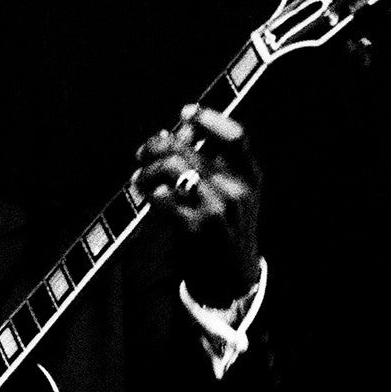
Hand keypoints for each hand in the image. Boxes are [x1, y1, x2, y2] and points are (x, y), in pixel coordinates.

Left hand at [132, 104, 262, 297]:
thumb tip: (176, 129)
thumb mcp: (231, 193)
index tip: (184, 113)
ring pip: (173, 167)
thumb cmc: (226, 228)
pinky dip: (149, 192)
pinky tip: (145, 195)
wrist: (231, 278)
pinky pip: (162, 196)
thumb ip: (209, 160)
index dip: (209, 118)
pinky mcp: (198, 229)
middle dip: (157, 146)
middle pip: (190, 149)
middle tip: (142, 154)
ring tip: (139, 178)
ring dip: (148, 169)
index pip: (235, 136)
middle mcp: (239, 189)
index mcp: (251, 175)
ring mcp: (219, 209)